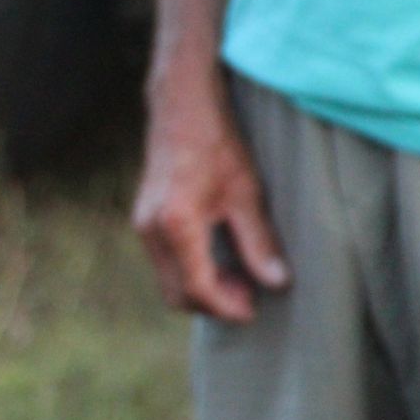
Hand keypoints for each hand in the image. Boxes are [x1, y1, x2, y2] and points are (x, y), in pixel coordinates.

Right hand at [131, 69, 288, 322]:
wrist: (181, 108)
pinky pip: (165, 263)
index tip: (253, 310)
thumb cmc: (216, 143)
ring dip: (201, 289)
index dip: (227, 307)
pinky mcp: (144, 221)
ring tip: (238, 277)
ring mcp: (142, 225)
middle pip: (177, 294)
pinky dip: (190, 272)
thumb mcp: (245, 192)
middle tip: (249, 295)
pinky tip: (217, 260)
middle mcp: (151, 229)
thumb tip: (276, 282)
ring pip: (169, 281)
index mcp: (176, 224)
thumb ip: (259, 242)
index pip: (198, 288)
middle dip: (213, 304)